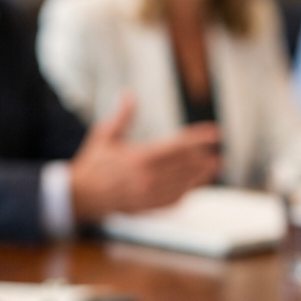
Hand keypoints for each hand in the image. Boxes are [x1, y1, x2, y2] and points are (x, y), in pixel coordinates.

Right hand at [69, 94, 221, 222]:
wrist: (82, 195)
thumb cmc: (93, 163)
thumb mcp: (104, 135)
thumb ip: (122, 116)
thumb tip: (129, 93)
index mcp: (139, 157)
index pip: (178, 145)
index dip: (200, 138)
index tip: (215, 133)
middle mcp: (147, 178)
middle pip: (185, 165)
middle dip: (204, 158)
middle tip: (218, 152)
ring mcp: (149, 194)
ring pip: (184, 184)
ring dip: (201, 176)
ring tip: (215, 168)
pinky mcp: (148, 206)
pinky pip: (174, 199)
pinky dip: (188, 192)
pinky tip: (196, 186)